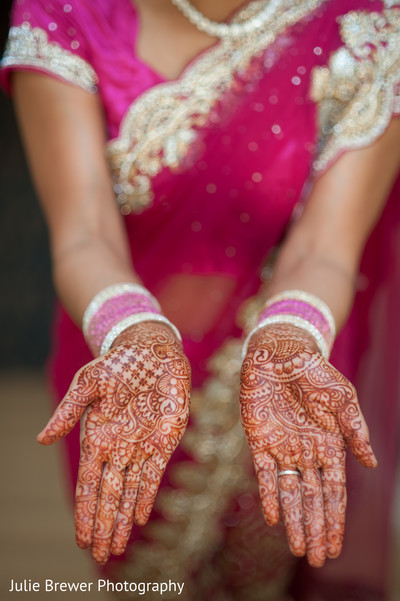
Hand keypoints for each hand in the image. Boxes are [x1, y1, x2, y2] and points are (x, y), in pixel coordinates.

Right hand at [37, 322, 190, 563]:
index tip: (81, 539)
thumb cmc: (116, 364)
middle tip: (99, 556)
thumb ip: (68, 413)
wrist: (150, 351)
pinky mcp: (164, 439)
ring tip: (116, 548)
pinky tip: (139, 518)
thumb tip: (41, 441)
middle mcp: (118, 448)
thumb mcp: (87, 385)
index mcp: (97, 438)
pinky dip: (146, 496)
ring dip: (122, 520)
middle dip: (103, 526)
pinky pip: (153, 474)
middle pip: (108, 496)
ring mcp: (141, 446)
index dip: (84, 512)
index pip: (88, 485)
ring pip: (129, 492)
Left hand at [240, 323, 376, 566]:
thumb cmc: (315, 372)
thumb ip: (355, 430)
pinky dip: (269, 495)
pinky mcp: (259, 440)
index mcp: (329, 445)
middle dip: (317, 529)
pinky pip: (264, 474)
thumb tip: (371, 465)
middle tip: (319, 559)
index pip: (334, 491)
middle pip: (313, 499)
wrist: (281, 352)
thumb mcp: (342, 398)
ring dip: (295, 521)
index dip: (336, 519)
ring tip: (301, 549)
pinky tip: (274, 518)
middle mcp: (306, 452)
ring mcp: (282, 448)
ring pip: (290, 493)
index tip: (337, 547)